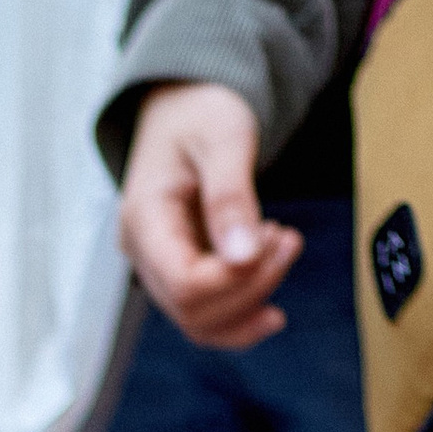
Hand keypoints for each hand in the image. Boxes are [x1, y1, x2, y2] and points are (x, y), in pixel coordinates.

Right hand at [119, 84, 303, 349]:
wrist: (186, 107)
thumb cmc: (201, 112)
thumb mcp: (224, 137)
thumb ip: (231, 195)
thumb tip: (244, 257)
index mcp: (143, 218)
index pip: (184, 284)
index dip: (235, 278)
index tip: (276, 236)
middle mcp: (143, 252)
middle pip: (193, 312)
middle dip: (252, 287)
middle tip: (289, 239)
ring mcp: (159, 267)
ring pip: (201, 324)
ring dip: (252, 301)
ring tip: (284, 248)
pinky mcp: (181, 272)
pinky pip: (208, 315)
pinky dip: (244, 309)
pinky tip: (272, 283)